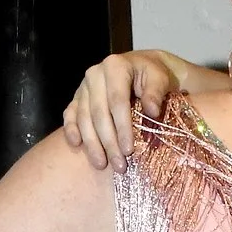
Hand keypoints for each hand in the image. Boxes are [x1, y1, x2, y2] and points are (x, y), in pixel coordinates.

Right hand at [62, 50, 178, 173]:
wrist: (142, 68)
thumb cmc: (154, 76)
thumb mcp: (161, 78)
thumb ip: (156, 92)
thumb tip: (152, 111)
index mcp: (115, 67)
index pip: (117, 101)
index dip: (122, 127)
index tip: (129, 150)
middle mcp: (95, 74)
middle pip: (99, 112)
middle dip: (108, 142)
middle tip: (118, 165)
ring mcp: (84, 86)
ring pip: (83, 117)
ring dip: (91, 143)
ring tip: (101, 164)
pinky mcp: (77, 96)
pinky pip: (70, 113)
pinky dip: (71, 129)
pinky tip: (76, 144)